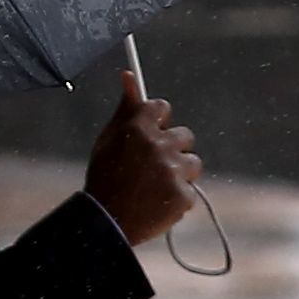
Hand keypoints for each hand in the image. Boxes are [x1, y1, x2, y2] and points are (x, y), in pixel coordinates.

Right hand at [84, 85, 201, 246]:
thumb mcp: (108, 139)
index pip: (162, 107)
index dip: (157, 122)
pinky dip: (177, 198)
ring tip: (157, 187)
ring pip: (193, 163)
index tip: (150, 135)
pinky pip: (190, 191)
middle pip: (184, 135)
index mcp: (139, 127)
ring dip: (180, 173)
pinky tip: (157, 203)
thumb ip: (126, 107)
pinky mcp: (184, 196)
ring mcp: (173, 171)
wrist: (106, 223)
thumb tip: (129, 75)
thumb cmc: (104, 178)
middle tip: (152, 167)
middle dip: (172, 148)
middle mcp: (159, 145)